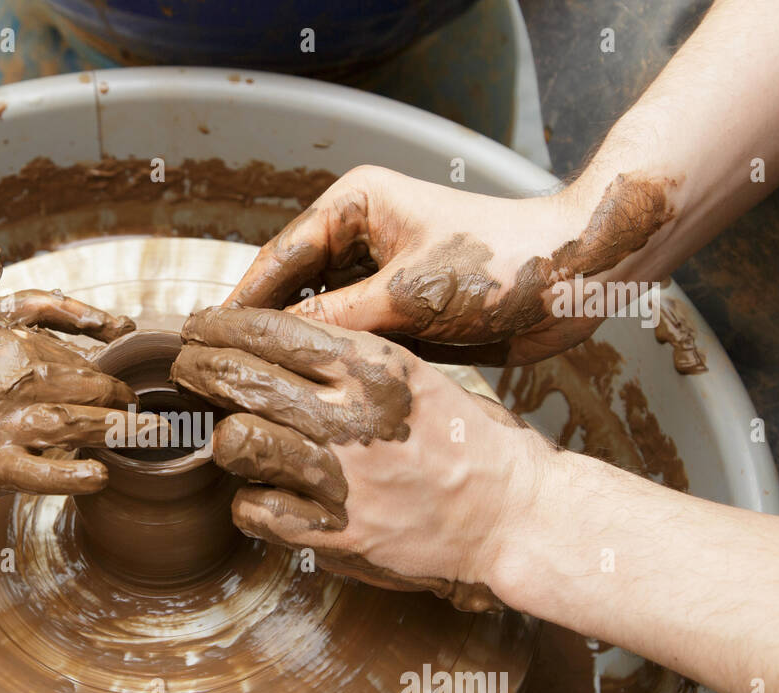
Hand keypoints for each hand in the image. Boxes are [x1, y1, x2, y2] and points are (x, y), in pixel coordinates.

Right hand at [0, 327, 161, 502]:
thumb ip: (28, 360)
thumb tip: (77, 372)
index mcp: (16, 347)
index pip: (78, 362)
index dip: (108, 377)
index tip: (123, 390)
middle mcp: (18, 381)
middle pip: (90, 388)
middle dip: (123, 403)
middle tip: (148, 416)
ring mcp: (8, 425)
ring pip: (80, 424)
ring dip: (122, 431)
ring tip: (151, 437)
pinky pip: (47, 474)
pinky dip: (79, 476)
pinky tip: (102, 476)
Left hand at [171, 306, 555, 611]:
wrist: (513, 517)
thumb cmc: (466, 443)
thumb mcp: (416, 377)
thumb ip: (347, 363)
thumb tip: (271, 347)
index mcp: (374, 366)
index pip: (269, 330)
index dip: (219, 327)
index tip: (199, 328)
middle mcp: (352, 416)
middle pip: (235, 378)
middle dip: (198, 370)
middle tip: (188, 371)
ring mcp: (340, 478)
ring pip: (234, 441)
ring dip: (225, 437)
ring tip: (231, 436)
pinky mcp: (334, 534)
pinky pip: (253, 509)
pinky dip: (249, 501)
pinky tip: (263, 493)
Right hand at [226, 165, 673, 365]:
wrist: (579, 276)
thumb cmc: (501, 263)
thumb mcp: (407, 294)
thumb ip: (337, 321)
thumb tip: (271, 350)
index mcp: (355, 207)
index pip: (277, 259)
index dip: (238, 303)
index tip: (200, 341)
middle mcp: (363, 236)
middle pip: (292, 289)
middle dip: (260, 332)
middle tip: (218, 376)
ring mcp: (384, 274)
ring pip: (322, 319)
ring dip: (297, 353)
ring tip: (254, 394)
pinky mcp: (406, 310)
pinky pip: (355, 338)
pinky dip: (335, 364)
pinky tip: (308, 398)